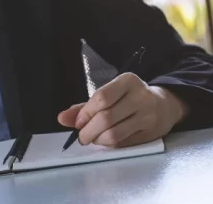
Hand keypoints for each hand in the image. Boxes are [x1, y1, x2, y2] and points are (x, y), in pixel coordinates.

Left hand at [58, 73, 187, 147]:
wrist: (163, 105)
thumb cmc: (131, 97)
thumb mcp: (111, 94)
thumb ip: (86, 106)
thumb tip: (62, 118)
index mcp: (128, 81)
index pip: (102, 98)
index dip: (86, 113)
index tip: (78, 122)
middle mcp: (140, 96)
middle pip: (106, 118)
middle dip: (87, 131)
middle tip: (81, 136)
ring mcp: (147, 115)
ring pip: (114, 134)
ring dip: (97, 140)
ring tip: (93, 138)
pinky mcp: (150, 132)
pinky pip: (122, 143)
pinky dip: (108, 144)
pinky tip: (106, 140)